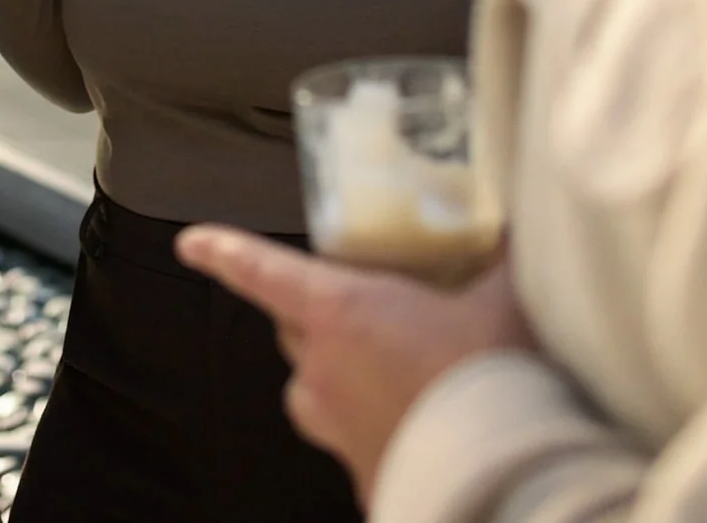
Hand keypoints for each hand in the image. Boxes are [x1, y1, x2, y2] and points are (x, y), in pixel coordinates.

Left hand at [175, 226, 538, 500]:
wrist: (504, 478)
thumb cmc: (492, 377)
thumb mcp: (503, 303)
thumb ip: (500, 259)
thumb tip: (516, 228)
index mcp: (339, 312)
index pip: (262, 272)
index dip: (225, 252)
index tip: (191, 243)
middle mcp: (321, 370)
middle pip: (295, 330)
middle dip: (319, 316)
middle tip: (369, 309)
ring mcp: (333, 429)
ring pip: (314, 390)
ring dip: (340, 376)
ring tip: (394, 373)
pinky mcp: (359, 477)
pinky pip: (352, 442)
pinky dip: (375, 432)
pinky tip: (417, 428)